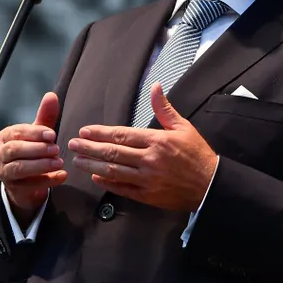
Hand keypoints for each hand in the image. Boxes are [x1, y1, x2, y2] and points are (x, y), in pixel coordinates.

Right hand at [0, 92, 67, 215]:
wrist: (25, 181)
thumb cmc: (32, 150)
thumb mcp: (38, 134)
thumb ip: (45, 117)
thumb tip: (51, 95)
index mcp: (5, 136)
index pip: (17, 132)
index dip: (35, 133)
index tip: (52, 134)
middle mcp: (0, 154)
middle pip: (14, 150)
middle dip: (37, 149)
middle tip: (57, 149)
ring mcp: (4, 172)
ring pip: (19, 168)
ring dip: (40, 165)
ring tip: (60, 163)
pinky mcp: (13, 188)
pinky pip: (28, 185)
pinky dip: (47, 180)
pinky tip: (62, 176)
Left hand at [68, 82, 217, 211]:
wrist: (210, 186)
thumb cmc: (197, 154)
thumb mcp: (183, 127)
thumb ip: (164, 108)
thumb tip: (155, 86)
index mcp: (156, 141)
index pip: (121, 135)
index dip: (100, 133)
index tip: (85, 131)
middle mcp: (149, 160)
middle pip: (112, 152)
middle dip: (89, 148)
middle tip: (72, 144)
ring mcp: (147, 180)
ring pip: (113, 171)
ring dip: (92, 165)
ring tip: (77, 160)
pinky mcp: (148, 196)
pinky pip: (123, 189)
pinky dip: (107, 183)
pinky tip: (95, 177)